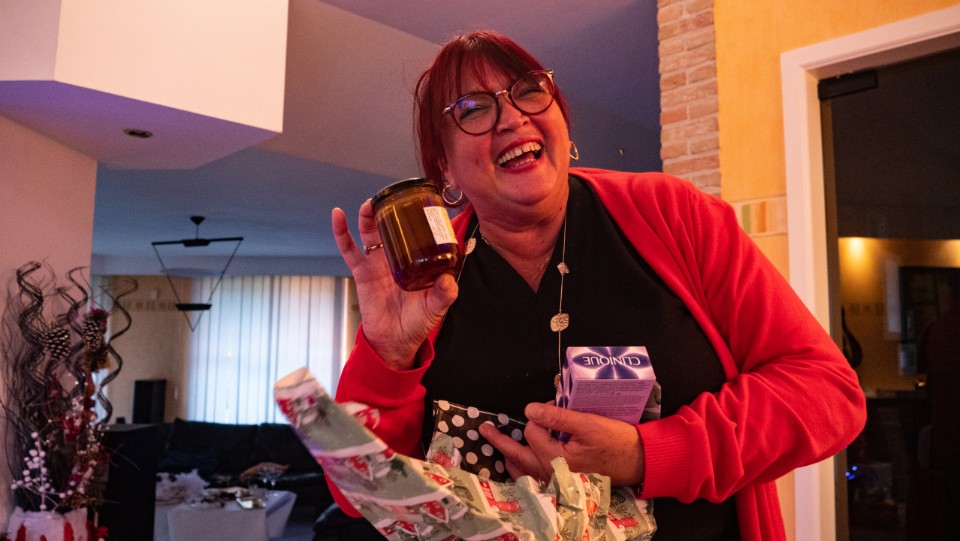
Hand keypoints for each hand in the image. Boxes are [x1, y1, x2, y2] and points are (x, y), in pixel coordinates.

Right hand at [332, 202, 457, 369]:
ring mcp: (378, 263)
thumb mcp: (436, 307)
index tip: (421, 201)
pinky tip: (338, 216)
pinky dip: (342, 232)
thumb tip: (447, 279)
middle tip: (392, 196)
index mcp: (417, 262)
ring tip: (369, 203)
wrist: (395, 341)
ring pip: (372, 233)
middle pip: (393, 227)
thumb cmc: (418, 322)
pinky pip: (350, 249)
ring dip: (369, 217)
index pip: (419, 233)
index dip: (419, 217)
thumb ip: (444, 293)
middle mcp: (398, 258)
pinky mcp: (362, 272)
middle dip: (391, 211)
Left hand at [479, 402, 644, 485]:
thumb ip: (558, 417)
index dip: (538, 415)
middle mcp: (552, 473)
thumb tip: (530, 410)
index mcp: (556, 458)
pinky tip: (521, 464)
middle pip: (517, 456)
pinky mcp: (564, 483)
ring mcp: (557, 481)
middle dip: (499, 441)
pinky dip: (524, 470)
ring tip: (498, 446)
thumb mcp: (589, 423)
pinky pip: (535, 479)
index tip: (548, 407)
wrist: (639, 462)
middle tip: (484, 429)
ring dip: (510, 457)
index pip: (531, 432)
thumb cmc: (617, 443)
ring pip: (524, 470)